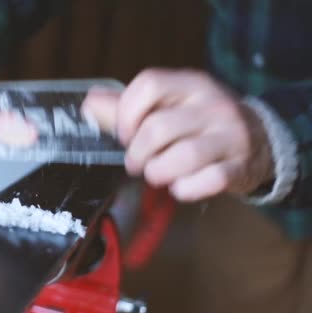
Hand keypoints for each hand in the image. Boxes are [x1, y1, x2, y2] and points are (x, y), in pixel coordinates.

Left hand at [82, 68, 274, 201]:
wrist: (261, 142)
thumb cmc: (201, 124)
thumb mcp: (170, 106)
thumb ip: (129, 107)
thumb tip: (89, 104)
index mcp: (191, 84)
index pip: (149, 84)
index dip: (126, 113)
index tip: (123, 134)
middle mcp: (213, 105)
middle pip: (158, 128)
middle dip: (137, 153)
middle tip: (136, 163)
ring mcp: (230, 136)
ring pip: (181, 157)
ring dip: (158, 173)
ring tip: (156, 174)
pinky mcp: (239, 167)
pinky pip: (206, 181)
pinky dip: (185, 189)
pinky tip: (181, 186)